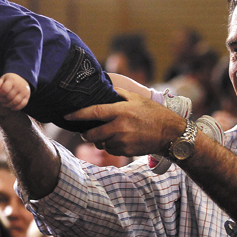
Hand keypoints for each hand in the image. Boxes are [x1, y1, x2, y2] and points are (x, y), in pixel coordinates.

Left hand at [0, 73, 29, 109]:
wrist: (22, 78)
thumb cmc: (10, 80)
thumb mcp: (3, 79)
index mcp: (12, 80)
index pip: (5, 90)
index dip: (0, 94)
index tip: (0, 94)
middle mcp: (19, 86)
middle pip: (9, 97)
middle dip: (3, 100)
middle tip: (1, 100)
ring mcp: (24, 92)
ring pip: (15, 102)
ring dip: (8, 105)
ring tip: (4, 104)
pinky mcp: (27, 97)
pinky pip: (22, 105)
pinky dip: (15, 108)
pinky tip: (11, 107)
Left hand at [66, 87, 184, 156]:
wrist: (170, 133)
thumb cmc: (153, 113)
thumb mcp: (137, 98)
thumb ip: (119, 93)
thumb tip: (106, 85)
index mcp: (121, 110)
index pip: (94, 112)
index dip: (78, 115)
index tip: (67, 116)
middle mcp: (119, 126)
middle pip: (92, 134)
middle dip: (87, 134)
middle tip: (86, 132)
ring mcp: (122, 140)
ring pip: (101, 143)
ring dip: (101, 140)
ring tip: (110, 134)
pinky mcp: (126, 151)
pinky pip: (111, 150)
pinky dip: (111, 147)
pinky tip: (120, 141)